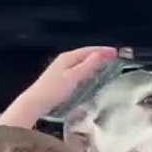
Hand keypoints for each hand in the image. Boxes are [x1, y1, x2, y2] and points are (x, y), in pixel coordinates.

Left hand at [0, 46, 116, 128]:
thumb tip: (100, 54)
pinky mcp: (60, 76)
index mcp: (68, 57)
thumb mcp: (74, 77)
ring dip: (95, 61)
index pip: (90, 50)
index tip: (116, 52)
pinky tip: (91, 74)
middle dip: (100, 54)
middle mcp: (64, 59)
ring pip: (82, 60)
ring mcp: (61, 67)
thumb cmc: (53, 90)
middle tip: (114, 57)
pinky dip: (88, 67)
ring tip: (106, 63)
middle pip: (86, 53)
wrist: (36, 102)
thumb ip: (87, 65)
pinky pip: (78, 67)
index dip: (103, 50)